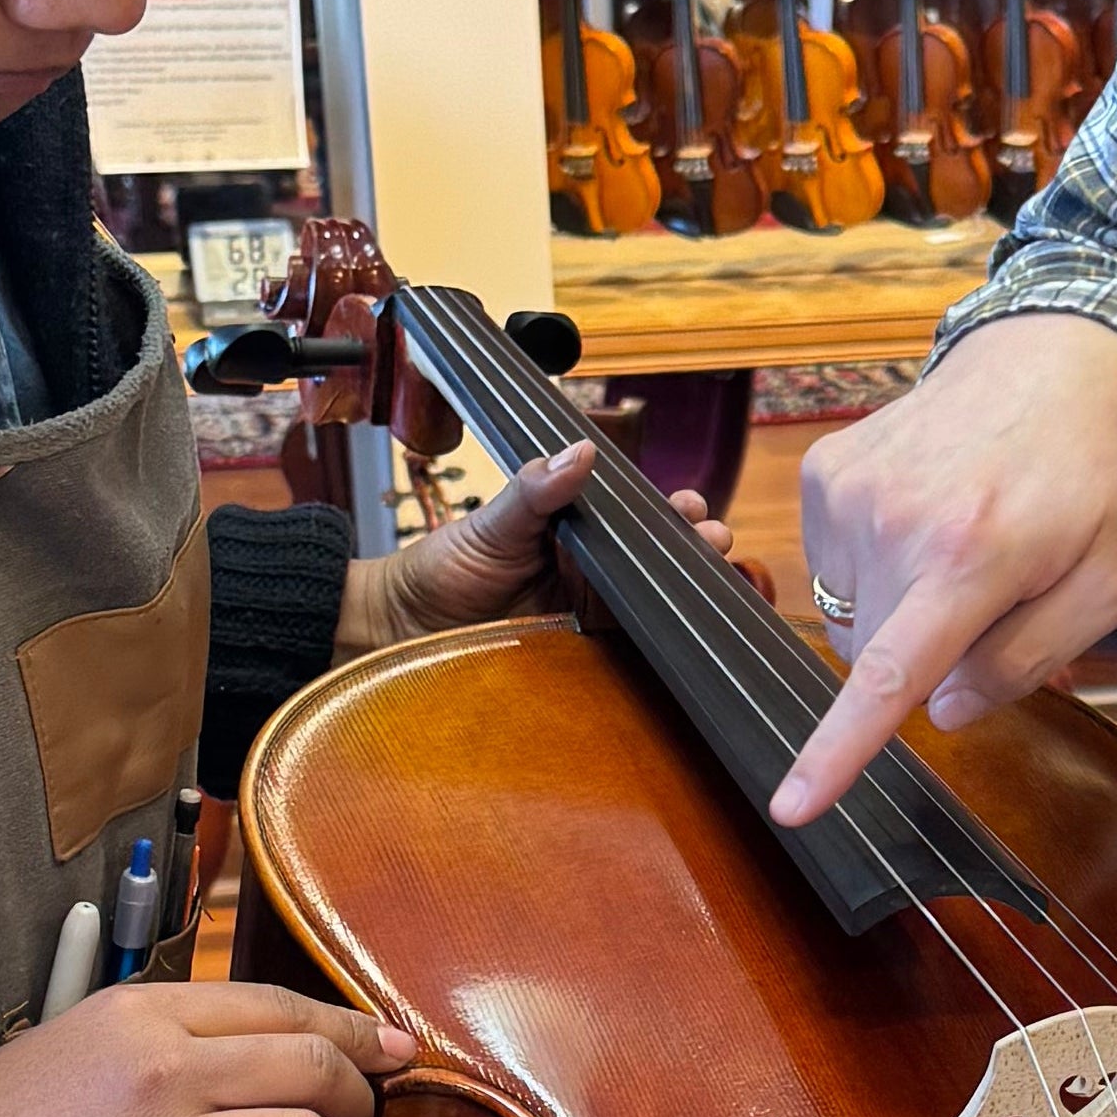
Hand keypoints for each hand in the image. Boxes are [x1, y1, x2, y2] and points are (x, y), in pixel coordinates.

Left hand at [334, 440, 725, 656]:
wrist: (400, 631)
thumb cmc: (442, 570)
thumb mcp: (491, 524)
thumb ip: (534, 491)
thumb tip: (581, 453)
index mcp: (574, 533)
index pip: (634, 518)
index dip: (669, 514)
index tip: (691, 505)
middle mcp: (590, 575)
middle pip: (656, 564)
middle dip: (694, 551)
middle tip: (713, 540)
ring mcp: (587, 620)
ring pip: (651, 608)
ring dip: (686, 595)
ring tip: (716, 580)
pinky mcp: (579, 663)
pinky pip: (626, 655)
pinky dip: (658, 647)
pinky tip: (682, 639)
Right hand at [773, 315, 1116, 823]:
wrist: (1056, 357)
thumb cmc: (1096, 475)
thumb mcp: (1109, 581)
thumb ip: (1030, 658)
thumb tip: (947, 710)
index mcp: (971, 557)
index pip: (889, 676)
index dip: (836, 752)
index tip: (790, 806)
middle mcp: (895, 522)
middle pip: (877, 657)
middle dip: (930, 651)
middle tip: (996, 587)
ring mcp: (849, 491)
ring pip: (852, 616)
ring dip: (900, 606)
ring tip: (963, 537)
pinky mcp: (826, 471)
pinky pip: (833, 567)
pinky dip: (877, 564)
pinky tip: (926, 516)